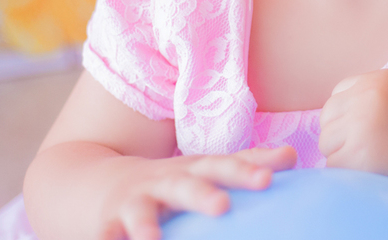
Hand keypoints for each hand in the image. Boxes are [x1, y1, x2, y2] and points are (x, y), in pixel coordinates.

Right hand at [102, 145, 295, 239]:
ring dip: (148, 228)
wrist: (94, 181)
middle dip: (202, 194)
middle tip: (222, 206)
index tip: (270, 178)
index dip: (246, 170)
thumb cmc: (170, 181)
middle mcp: (164, 182)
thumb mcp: (205, 168)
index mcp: (192, 170)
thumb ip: (247, 163)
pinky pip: (105, 237)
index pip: (223, 166)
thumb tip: (293, 156)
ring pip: (141, 214)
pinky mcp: (105, 226)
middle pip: (185, 185)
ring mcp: (132, 203)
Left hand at [318, 69, 387, 187]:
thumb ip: (370, 92)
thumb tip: (334, 108)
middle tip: (365, 147)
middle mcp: (367, 99)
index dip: (346, 114)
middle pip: (327, 117)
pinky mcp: (357, 156)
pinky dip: (346, 171)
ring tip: (370, 158)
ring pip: (326, 142)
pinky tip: (369, 170)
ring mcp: (361, 127)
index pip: (337, 94)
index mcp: (378, 80)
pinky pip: (333, 165)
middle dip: (340, 134)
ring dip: (341, 153)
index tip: (364, 128)